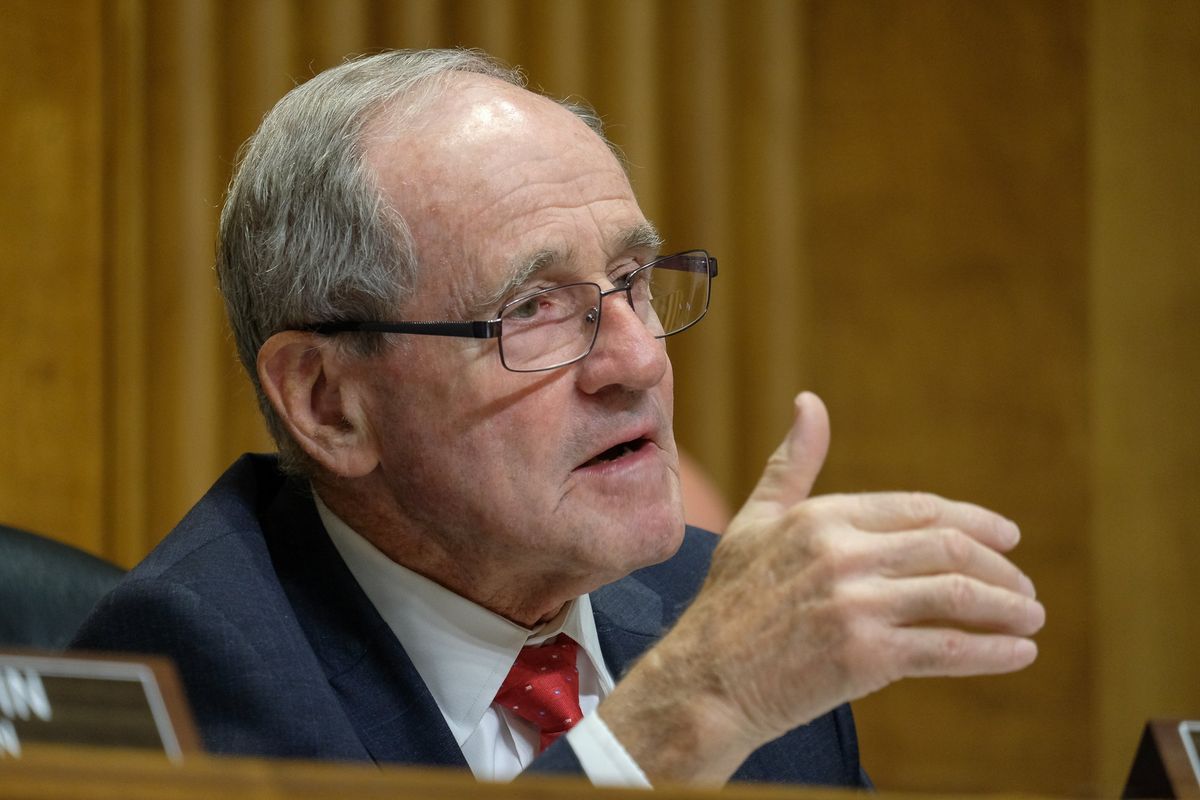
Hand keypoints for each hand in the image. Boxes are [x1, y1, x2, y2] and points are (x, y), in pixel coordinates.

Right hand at [600, 392, 1043, 784]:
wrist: (706, 681)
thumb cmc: (729, 602)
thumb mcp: (756, 521)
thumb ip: (793, 464)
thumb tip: (809, 401)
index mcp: (821, 516)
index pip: (920, 509)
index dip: (975, 522)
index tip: (1009, 538)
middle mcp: (842, 553)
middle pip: (949, 549)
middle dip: (1000, 568)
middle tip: (1024, 587)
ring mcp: (855, 605)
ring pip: (957, 597)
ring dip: (1008, 608)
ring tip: (1031, 619)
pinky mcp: (865, 657)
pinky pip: (947, 650)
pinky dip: (992, 652)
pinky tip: (1018, 654)